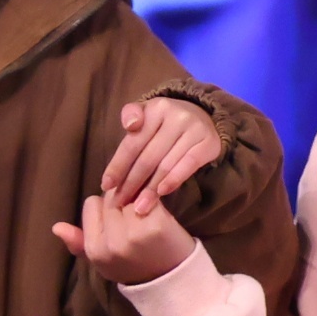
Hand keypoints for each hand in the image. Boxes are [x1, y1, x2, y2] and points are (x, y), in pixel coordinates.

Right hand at [51, 182, 191, 286]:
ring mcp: (134, 234)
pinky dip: (154, 202)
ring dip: (138, 199)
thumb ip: (78, 243)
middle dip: (122, 202)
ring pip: (130, 195)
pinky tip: (159, 215)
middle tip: (135, 219)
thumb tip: (56, 226)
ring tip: (146, 218)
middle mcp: (112, 243)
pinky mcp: (156, 225)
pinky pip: (149, 197)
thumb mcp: (102, 261)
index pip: (91, 204)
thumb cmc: (134, 266)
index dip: (104, 209)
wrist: (173, 280)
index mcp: (95, 250)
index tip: (117, 221)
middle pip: (111, 198)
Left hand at [97, 97, 224, 210]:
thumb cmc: (165, 122)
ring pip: (166, 165)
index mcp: (156, 108)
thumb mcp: (146, 113)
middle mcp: (177, 116)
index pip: (133, 142)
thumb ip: (131, 117)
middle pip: (148, 157)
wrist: (202, 117)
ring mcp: (196, 130)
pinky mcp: (210, 144)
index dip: (118, 165)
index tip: (106, 186)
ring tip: (139, 207)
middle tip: (120, 202)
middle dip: (132, 182)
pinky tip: (162, 193)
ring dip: (150, 189)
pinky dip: (174, 180)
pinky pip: (189, 166)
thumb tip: (129, 126)